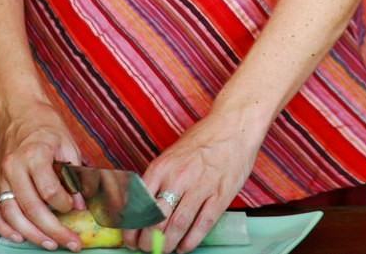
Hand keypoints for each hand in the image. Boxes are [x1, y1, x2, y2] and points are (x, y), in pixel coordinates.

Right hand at [0, 100, 83, 251]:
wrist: (18, 111)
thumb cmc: (46, 125)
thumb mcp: (68, 143)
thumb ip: (74, 173)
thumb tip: (82, 202)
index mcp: (35, 155)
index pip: (49, 190)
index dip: (66, 204)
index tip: (77, 209)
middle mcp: (14, 168)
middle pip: (31, 208)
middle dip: (52, 229)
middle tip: (69, 243)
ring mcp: (0, 176)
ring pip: (11, 214)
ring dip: (30, 234)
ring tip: (48, 244)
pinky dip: (3, 227)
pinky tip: (16, 237)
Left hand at [122, 116, 260, 253]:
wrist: (235, 126)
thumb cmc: (203, 140)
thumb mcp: (171, 155)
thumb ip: (157, 180)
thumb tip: (142, 209)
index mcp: (161, 167)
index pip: (137, 206)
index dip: (131, 229)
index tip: (130, 239)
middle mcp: (178, 177)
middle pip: (155, 221)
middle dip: (147, 242)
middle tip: (146, 248)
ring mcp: (201, 186)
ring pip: (177, 226)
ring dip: (167, 245)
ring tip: (164, 250)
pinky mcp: (221, 194)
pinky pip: (203, 224)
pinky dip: (191, 240)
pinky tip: (185, 246)